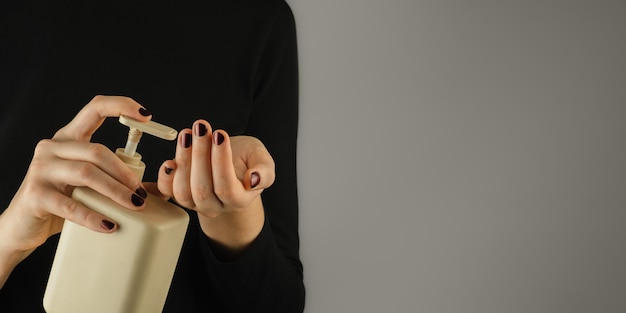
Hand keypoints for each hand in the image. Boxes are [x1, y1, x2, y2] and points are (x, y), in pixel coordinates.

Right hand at [0, 96, 150, 261]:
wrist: (23, 227)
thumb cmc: (63, 202)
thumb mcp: (92, 186)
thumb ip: (120, 181)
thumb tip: (161, 188)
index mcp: (70, 138)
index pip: (95, 108)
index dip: (121, 106)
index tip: (147, 116)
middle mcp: (53, 147)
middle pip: (97, 151)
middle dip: (125, 172)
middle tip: (142, 194)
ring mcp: (41, 169)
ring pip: (87, 173)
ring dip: (115, 190)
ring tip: (134, 206)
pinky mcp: (35, 194)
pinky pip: (70, 204)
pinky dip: (94, 216)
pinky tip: (110, 225)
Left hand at [152, 120, 274, 254]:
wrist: (232, 164)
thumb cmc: (247, 160)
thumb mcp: (262, 160)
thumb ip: (264, 171)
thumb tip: (254, 179)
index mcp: (239, 200)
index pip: (226, 187)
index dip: (221, 162)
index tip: (220, 135)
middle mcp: (216, 206)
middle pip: (202, 189)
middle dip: (199, 155)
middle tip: (201, 128)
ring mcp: (196, 203)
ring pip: (183, 191)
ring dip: (183, 159)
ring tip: (187, 135)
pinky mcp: (180, 194)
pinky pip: (166, 192)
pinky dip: (165, 176)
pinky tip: (170, 159)